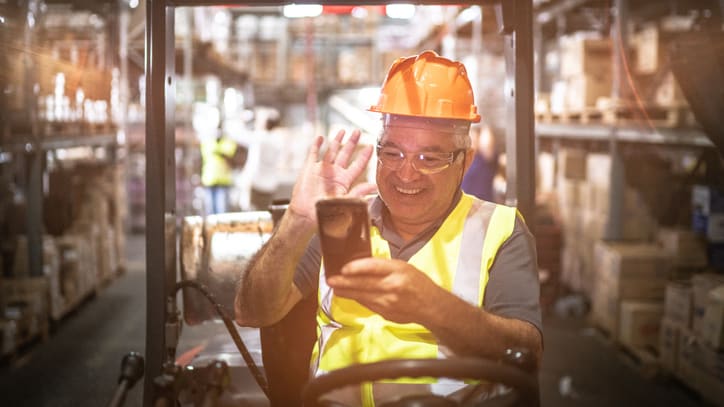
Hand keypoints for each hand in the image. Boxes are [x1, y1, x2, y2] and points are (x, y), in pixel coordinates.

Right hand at [287, 129, 376, 227]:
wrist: (306, 215)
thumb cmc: (325, 213)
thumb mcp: (344, 202)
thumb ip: (359, 192)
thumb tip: (375, 187)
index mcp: (344, 181)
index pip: (357, 166)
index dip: (364, 156)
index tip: (371, 147)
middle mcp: (334, 174)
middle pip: (346, 155)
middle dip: (352, 143)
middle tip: (357, 132)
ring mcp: (322, 170)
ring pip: (331, 152)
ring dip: (336, 141)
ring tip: (342, 132)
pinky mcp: (309, 169)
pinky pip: (313, 154)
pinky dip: (316, 146)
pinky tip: (320, 138)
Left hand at [326, 258, 443, 324]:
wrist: (431, 307)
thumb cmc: (418, 283)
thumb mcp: (404, 267)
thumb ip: (384, 267)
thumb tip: (361, 266)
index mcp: (399, 271)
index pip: (374, 267)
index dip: (357, 268)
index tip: (343, 268)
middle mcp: (392, 286)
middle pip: (364, 284)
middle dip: (344, 282)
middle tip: (330, 280)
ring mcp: (388, 302)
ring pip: (362, 296)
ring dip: (346, 292)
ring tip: (335, 287)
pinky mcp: (385, 314)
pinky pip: (367, 304)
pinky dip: (357, 299)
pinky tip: (349, 295)